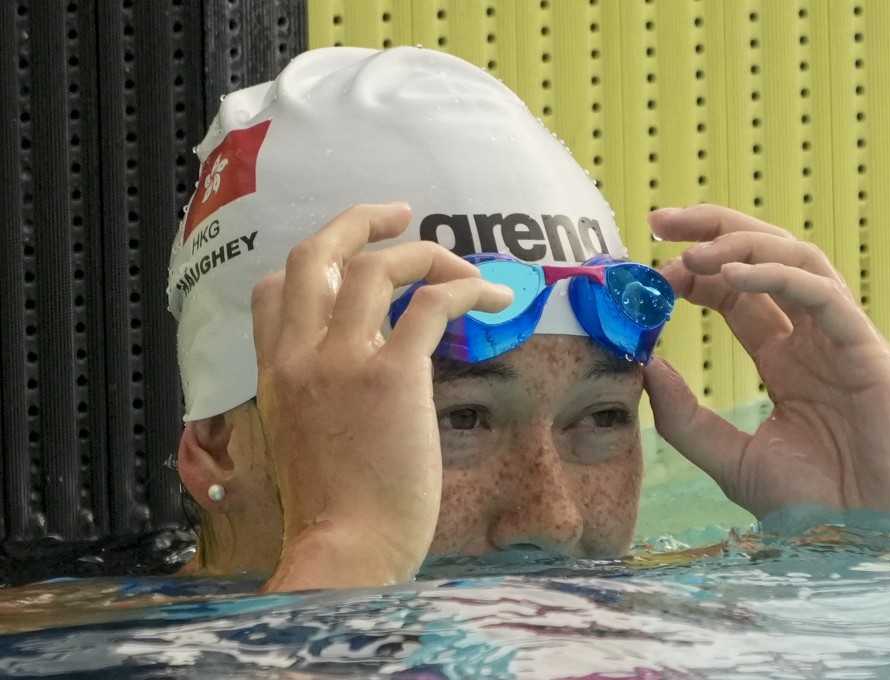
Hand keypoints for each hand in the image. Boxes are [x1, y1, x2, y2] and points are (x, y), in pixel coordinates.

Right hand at [250, 203, 512, 590]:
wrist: (345, 553)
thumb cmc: (333, 513)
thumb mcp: (303, 445)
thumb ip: (320, 398)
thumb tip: (363, 371)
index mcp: (275, 375)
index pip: (272, 290)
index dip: (315, 264)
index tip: (351, 262)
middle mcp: (300, 357)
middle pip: (316, 253)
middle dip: (359, 220)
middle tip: (398, 214)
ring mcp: (343, 362)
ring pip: (379, 266)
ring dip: (428, 253)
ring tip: (465, 268)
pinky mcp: (393, 376)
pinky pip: (433, 304)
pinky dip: (466, 288)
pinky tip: (493, 299)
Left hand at [643, 204, 889, 526]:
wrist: (871, 545)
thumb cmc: (813, 505)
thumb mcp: (729, 459)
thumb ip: (685, 417)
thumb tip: (645, 367)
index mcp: (786, 360)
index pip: (738, 293)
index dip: (694, 273)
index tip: (649, 273)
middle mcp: (813, 340)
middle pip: (765, 257)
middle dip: (712, 229)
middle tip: (659, 220)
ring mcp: (841, 340)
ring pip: (796, 259)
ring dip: (740, 244)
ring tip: (690, 253)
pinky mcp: (868, 352)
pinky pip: (821, 294)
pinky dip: (775, 276)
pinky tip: (729, 276)